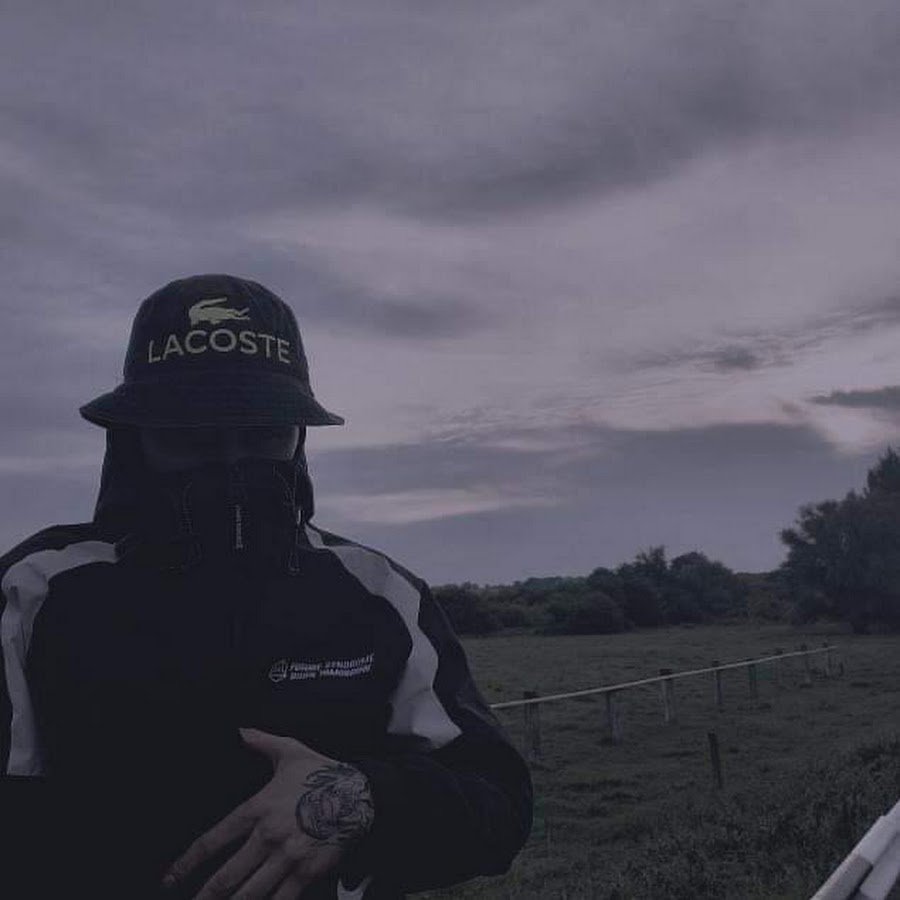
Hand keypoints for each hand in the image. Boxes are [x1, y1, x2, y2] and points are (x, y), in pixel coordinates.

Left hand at [162, 727, 374, 898]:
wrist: (360, 792)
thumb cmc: (324, 772)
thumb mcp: (291, 751)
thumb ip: (261, 742)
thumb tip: (239, 731)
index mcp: (258, 808)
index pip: (214, 840)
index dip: (187, 862)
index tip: (171, 877)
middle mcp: (268, 836)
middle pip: (226, 877)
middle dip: (205, 896)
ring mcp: (287, 858)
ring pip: (249, 894)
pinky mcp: (306, 873)